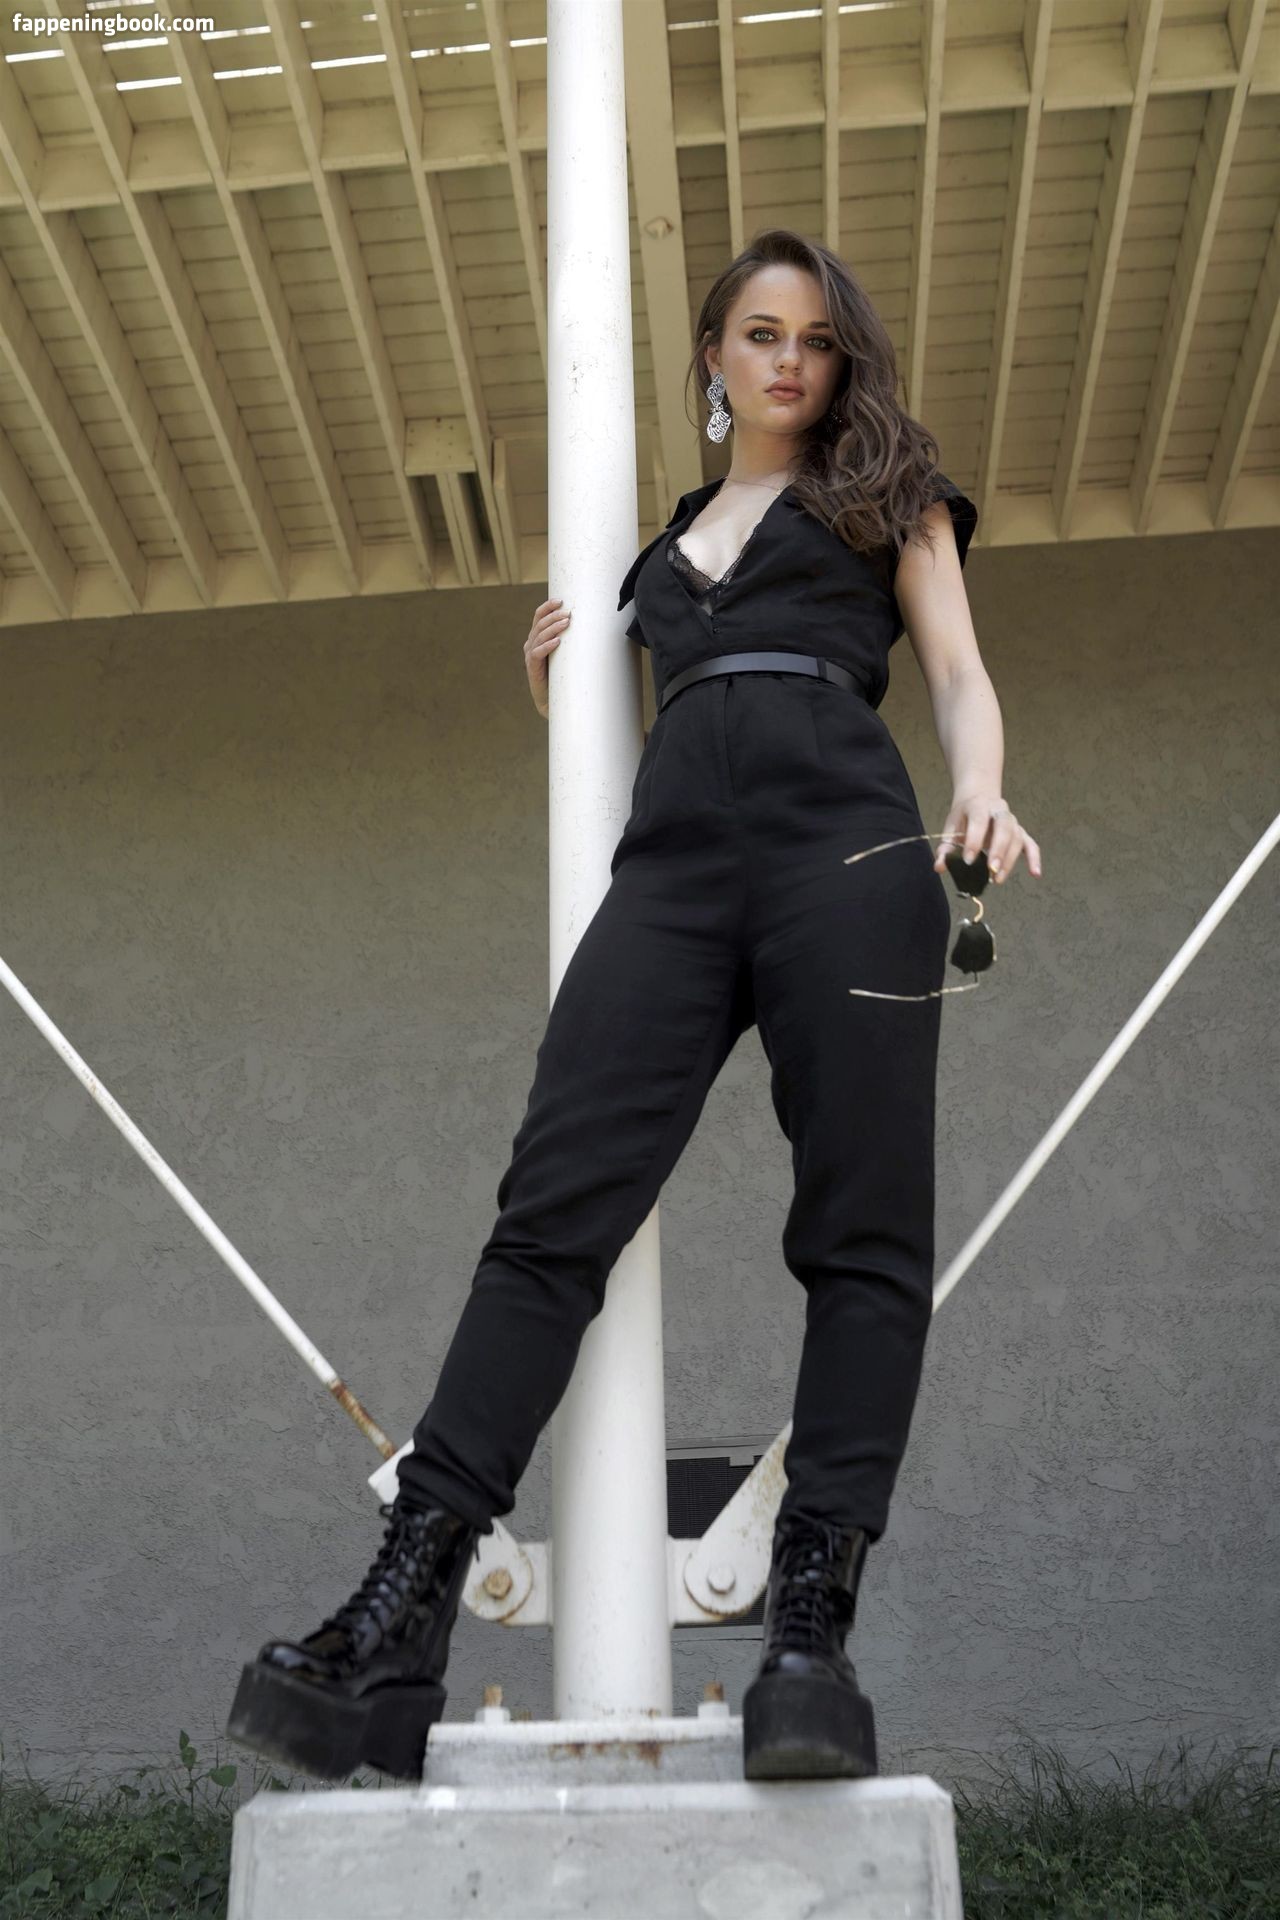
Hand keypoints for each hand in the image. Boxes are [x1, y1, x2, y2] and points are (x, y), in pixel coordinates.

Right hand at [525, 597, 570, 716]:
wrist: (553, 700)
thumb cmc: (563, 675)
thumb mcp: (567, 653)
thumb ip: (572, 640)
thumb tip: (592, 625)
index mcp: (537, 637)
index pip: (539, 616)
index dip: (547, 607)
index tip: (560, 600)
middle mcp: (531, 644)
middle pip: (539, 623)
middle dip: (553, 616)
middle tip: (568, 613)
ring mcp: (531, 655)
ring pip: (539, 636)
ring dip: (553, 628)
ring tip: (566, 623)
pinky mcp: (532, 668)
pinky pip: (537, 653)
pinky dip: (547, 646)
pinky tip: (557, 642)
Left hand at [934, 792, 1041, 883]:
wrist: (978, 800)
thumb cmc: (963, 817)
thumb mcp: (950, 828)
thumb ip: (945, 848)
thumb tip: (939, 867)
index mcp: (978, 806)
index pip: (979, 821)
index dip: (974, 841)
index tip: (968, 861)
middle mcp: (999, 810)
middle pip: (1004, 827)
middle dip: (998, 850)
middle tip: (991, 870)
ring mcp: (1013, 821)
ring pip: (1017, 838)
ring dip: (1009, 859)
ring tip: (997, 878)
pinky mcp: (1021, 832)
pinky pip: (1031, 844)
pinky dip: (1034, 859)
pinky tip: (1035, 874)